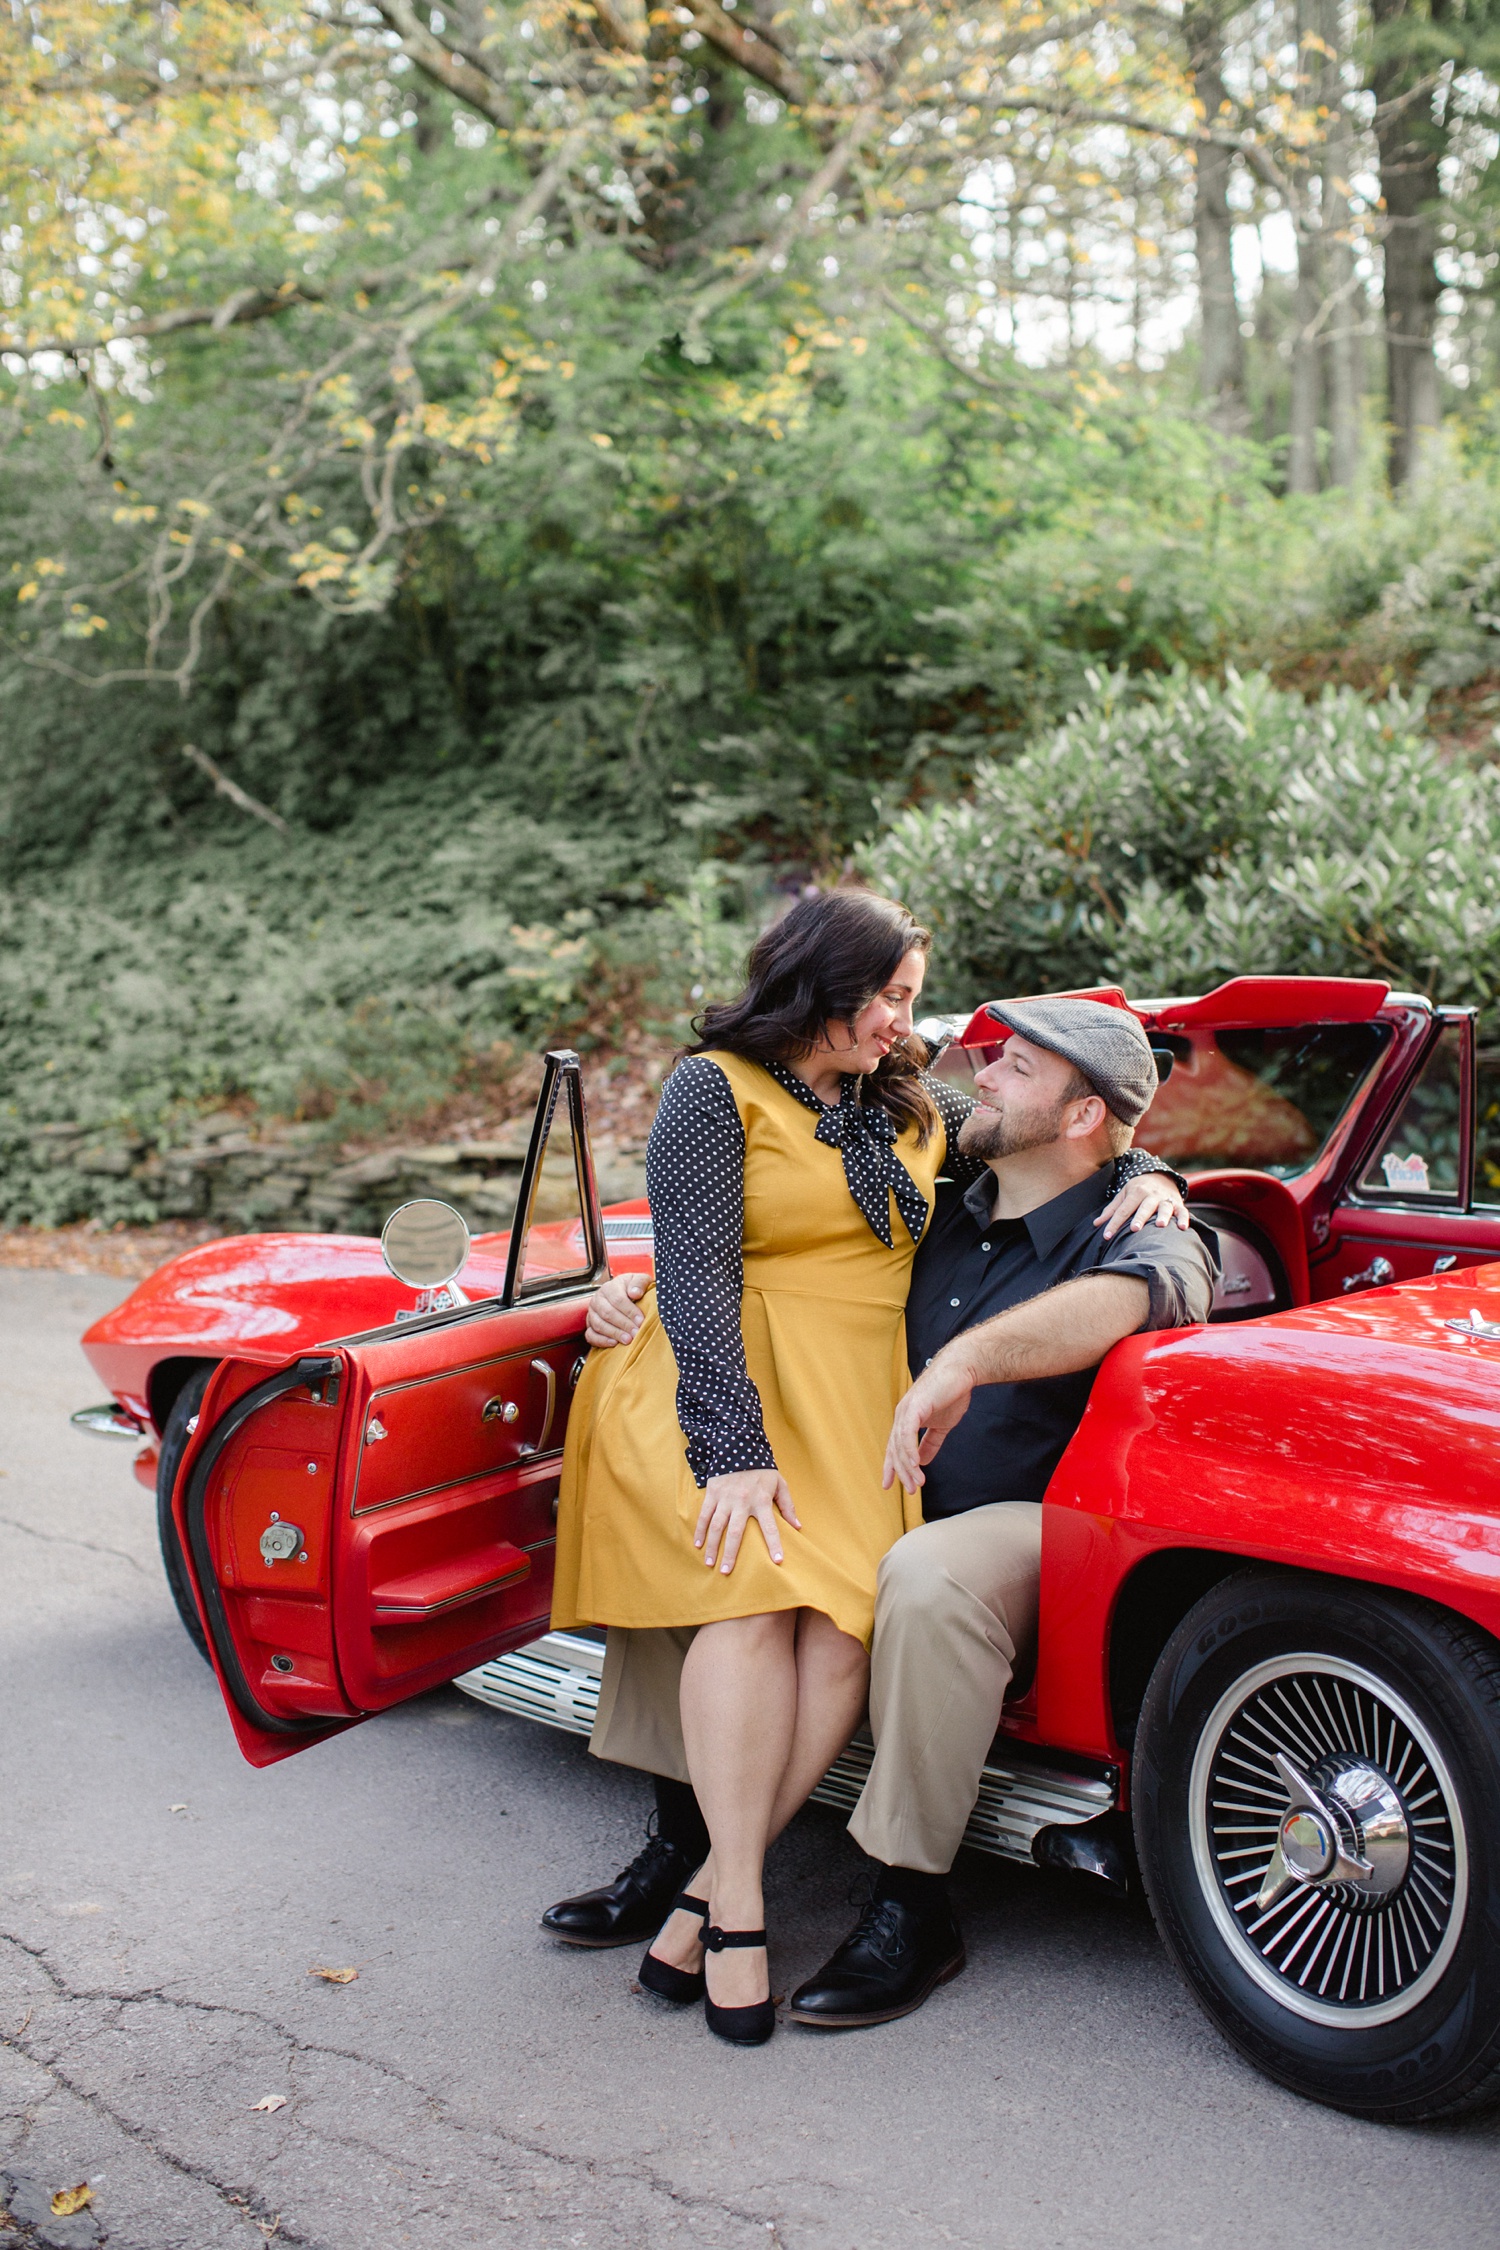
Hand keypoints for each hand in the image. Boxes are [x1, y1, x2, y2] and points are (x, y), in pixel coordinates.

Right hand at [584, 1271, 648, 1348]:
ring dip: (614, 1333)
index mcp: (609, 1287)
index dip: (629, 1311)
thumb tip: (635, 1293)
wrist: (628, 1297)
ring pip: (599, 1324)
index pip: (617, 1299)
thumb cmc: (634, 1290)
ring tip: (628, 1340)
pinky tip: (614, 1343)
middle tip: (636, 1333)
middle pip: (607, 1313)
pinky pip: (591, 1335)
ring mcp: (592, 1313)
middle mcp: (598, 1299)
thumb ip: (639, 1283)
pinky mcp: (590, 1326)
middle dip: (623, 1324)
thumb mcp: (640, 1281)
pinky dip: (601, 1340)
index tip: (641, 1320)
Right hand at [694, 1469, 801, 1572]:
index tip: (777, 1561)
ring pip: (717, 1527)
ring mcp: (725, 1498)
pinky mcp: (713, 1493)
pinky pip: (705, 1515)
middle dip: (730, 1554)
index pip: (770, 1526)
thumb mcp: (780, 1484)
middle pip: (735, 1533)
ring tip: (710, 1564)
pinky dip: (700, 1530)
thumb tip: (798, 1527)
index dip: (774, 1544)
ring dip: (713, 1546)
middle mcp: (742, 1502)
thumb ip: (788, 1506)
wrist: (740, 1446)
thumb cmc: (763, 1470)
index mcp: (762, 1501)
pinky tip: (698, 1544)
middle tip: (726, 1572)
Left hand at [883, 1353, 974, 1492]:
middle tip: (911, 1490)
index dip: (892, 1466)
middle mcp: (902, 1415)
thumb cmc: (952, 1393)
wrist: (962, 1371)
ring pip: (900, 1445)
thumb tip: (923, 1461)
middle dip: (901, 1472)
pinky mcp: (914, 1407)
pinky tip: (916, 1465)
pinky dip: (909, 1451)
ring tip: (918, 1483)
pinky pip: (907, 1434)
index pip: (894, 1447)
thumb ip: (931, 1442)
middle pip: (895, 1450)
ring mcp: (906, 1410)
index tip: (889, 1485)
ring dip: (908, 1467)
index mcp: (906, 1419)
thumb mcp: (941, 1425)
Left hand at [1095, 1170, 1188, 1239]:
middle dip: (1140, 1217)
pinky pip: (1182, 1211)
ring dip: (1163, 1215)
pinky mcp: (1178, 1203)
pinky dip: (1184, 1218)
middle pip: (1144, 1207)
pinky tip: (1182, 1228)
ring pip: (1164, 1207)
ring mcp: (1165, 1199)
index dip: (1114, 1223)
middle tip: (1135, 1229)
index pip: (1123, 1209)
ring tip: (1160, 1225)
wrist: (1161, 1176)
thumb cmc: (1138, 1189)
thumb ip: (1112, 1210)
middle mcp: (1151, 1195)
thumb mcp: (1124, 1194)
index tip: (1106, 1236)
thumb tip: (1096, 1224)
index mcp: (1136, 1192)